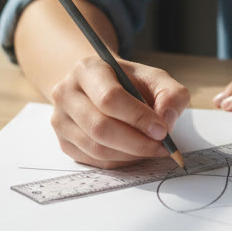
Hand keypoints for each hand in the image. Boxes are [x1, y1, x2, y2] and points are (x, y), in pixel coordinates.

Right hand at [48, 57, 189, 167]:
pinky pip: (94, 161)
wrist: (99, 86)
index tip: (162, 130)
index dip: (138, 118)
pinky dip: (120, 161)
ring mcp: (60, 120)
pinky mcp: (63, 142)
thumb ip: (171, 94)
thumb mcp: (154, 78)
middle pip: (100, 127)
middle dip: (137, 142)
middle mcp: (66, 93)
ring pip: (96, 148)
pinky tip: (134, 152)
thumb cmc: (128, 83)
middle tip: (161, 146)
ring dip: (130, 155)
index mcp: (87, 69)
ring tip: (151, 149)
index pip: (109, 98)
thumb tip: (167, 120)